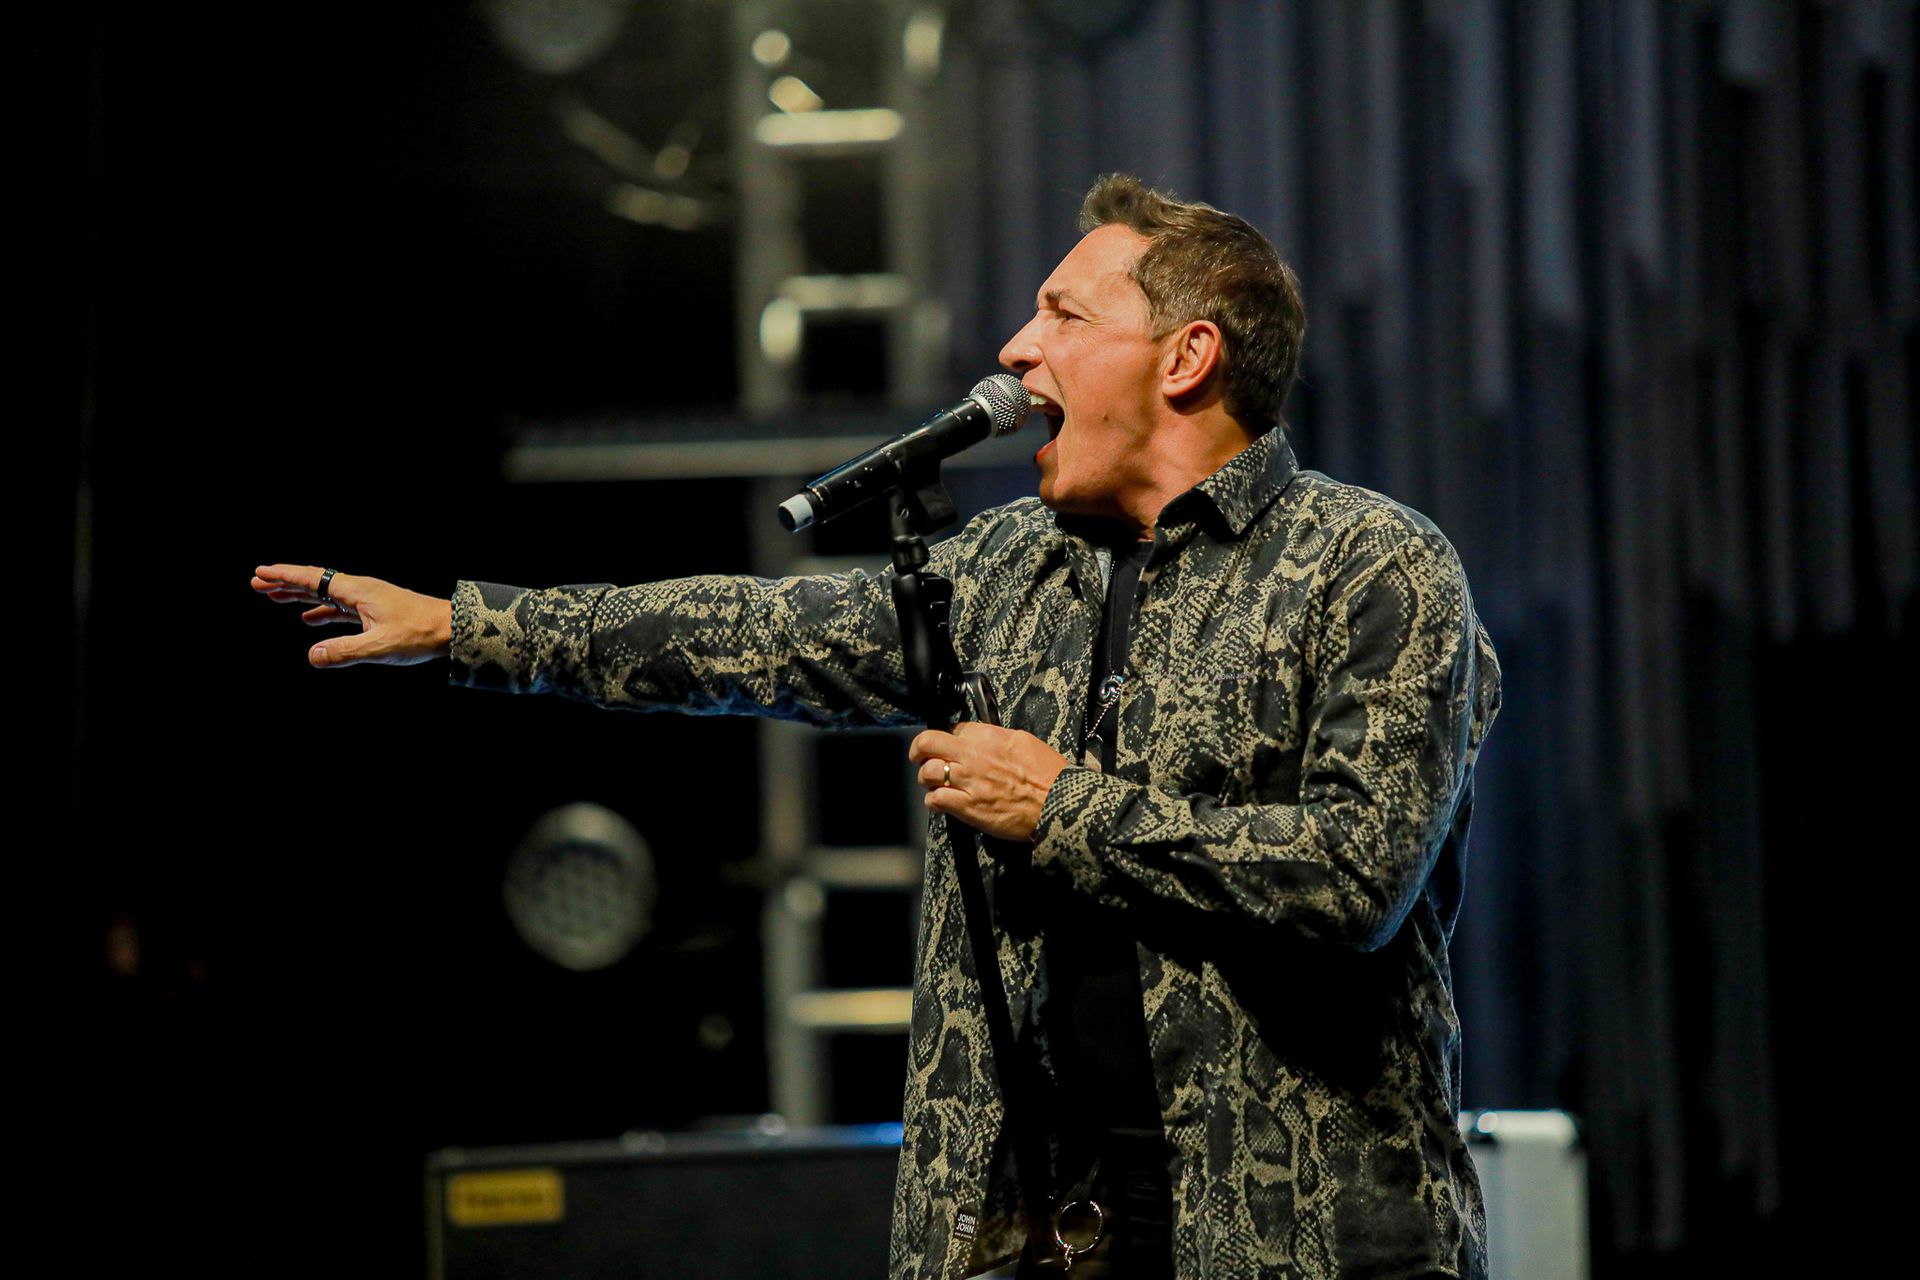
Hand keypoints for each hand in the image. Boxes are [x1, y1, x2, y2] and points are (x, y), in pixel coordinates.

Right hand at [251, 563, 452, 667]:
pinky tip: (311, 620)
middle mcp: (360, 590)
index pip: (313, 579)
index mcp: (357, 591)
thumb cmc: (420, 633)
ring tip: (275, 598)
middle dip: (285, 582)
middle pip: (315, 581)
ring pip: (326, 594)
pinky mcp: (376, 611)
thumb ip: (344, 651)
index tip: (261, 573)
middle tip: (257, 583)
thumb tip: (312, 655)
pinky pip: (340, 607)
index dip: (285, 576)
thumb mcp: (379, 646)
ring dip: (300, 595)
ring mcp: (368, 599)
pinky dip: (322, 610)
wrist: (452, 629)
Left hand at [909, 722, 1070, 841]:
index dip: (948, 738)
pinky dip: (934, 801)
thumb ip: (997, 738)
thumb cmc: (1048, 774)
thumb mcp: (1024, 741)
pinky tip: (941, 802)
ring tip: (934, 784)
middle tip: (919, 757)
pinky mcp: (967, 807)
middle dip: (919, 749)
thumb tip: (982, 739)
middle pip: (928, 743)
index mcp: (988, 735)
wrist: (1058, 803)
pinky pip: (935, 800)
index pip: (952, 729)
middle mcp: (973, 755)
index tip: (947, 746)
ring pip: (927, 773)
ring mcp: (968, 781)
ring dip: (927, 778)